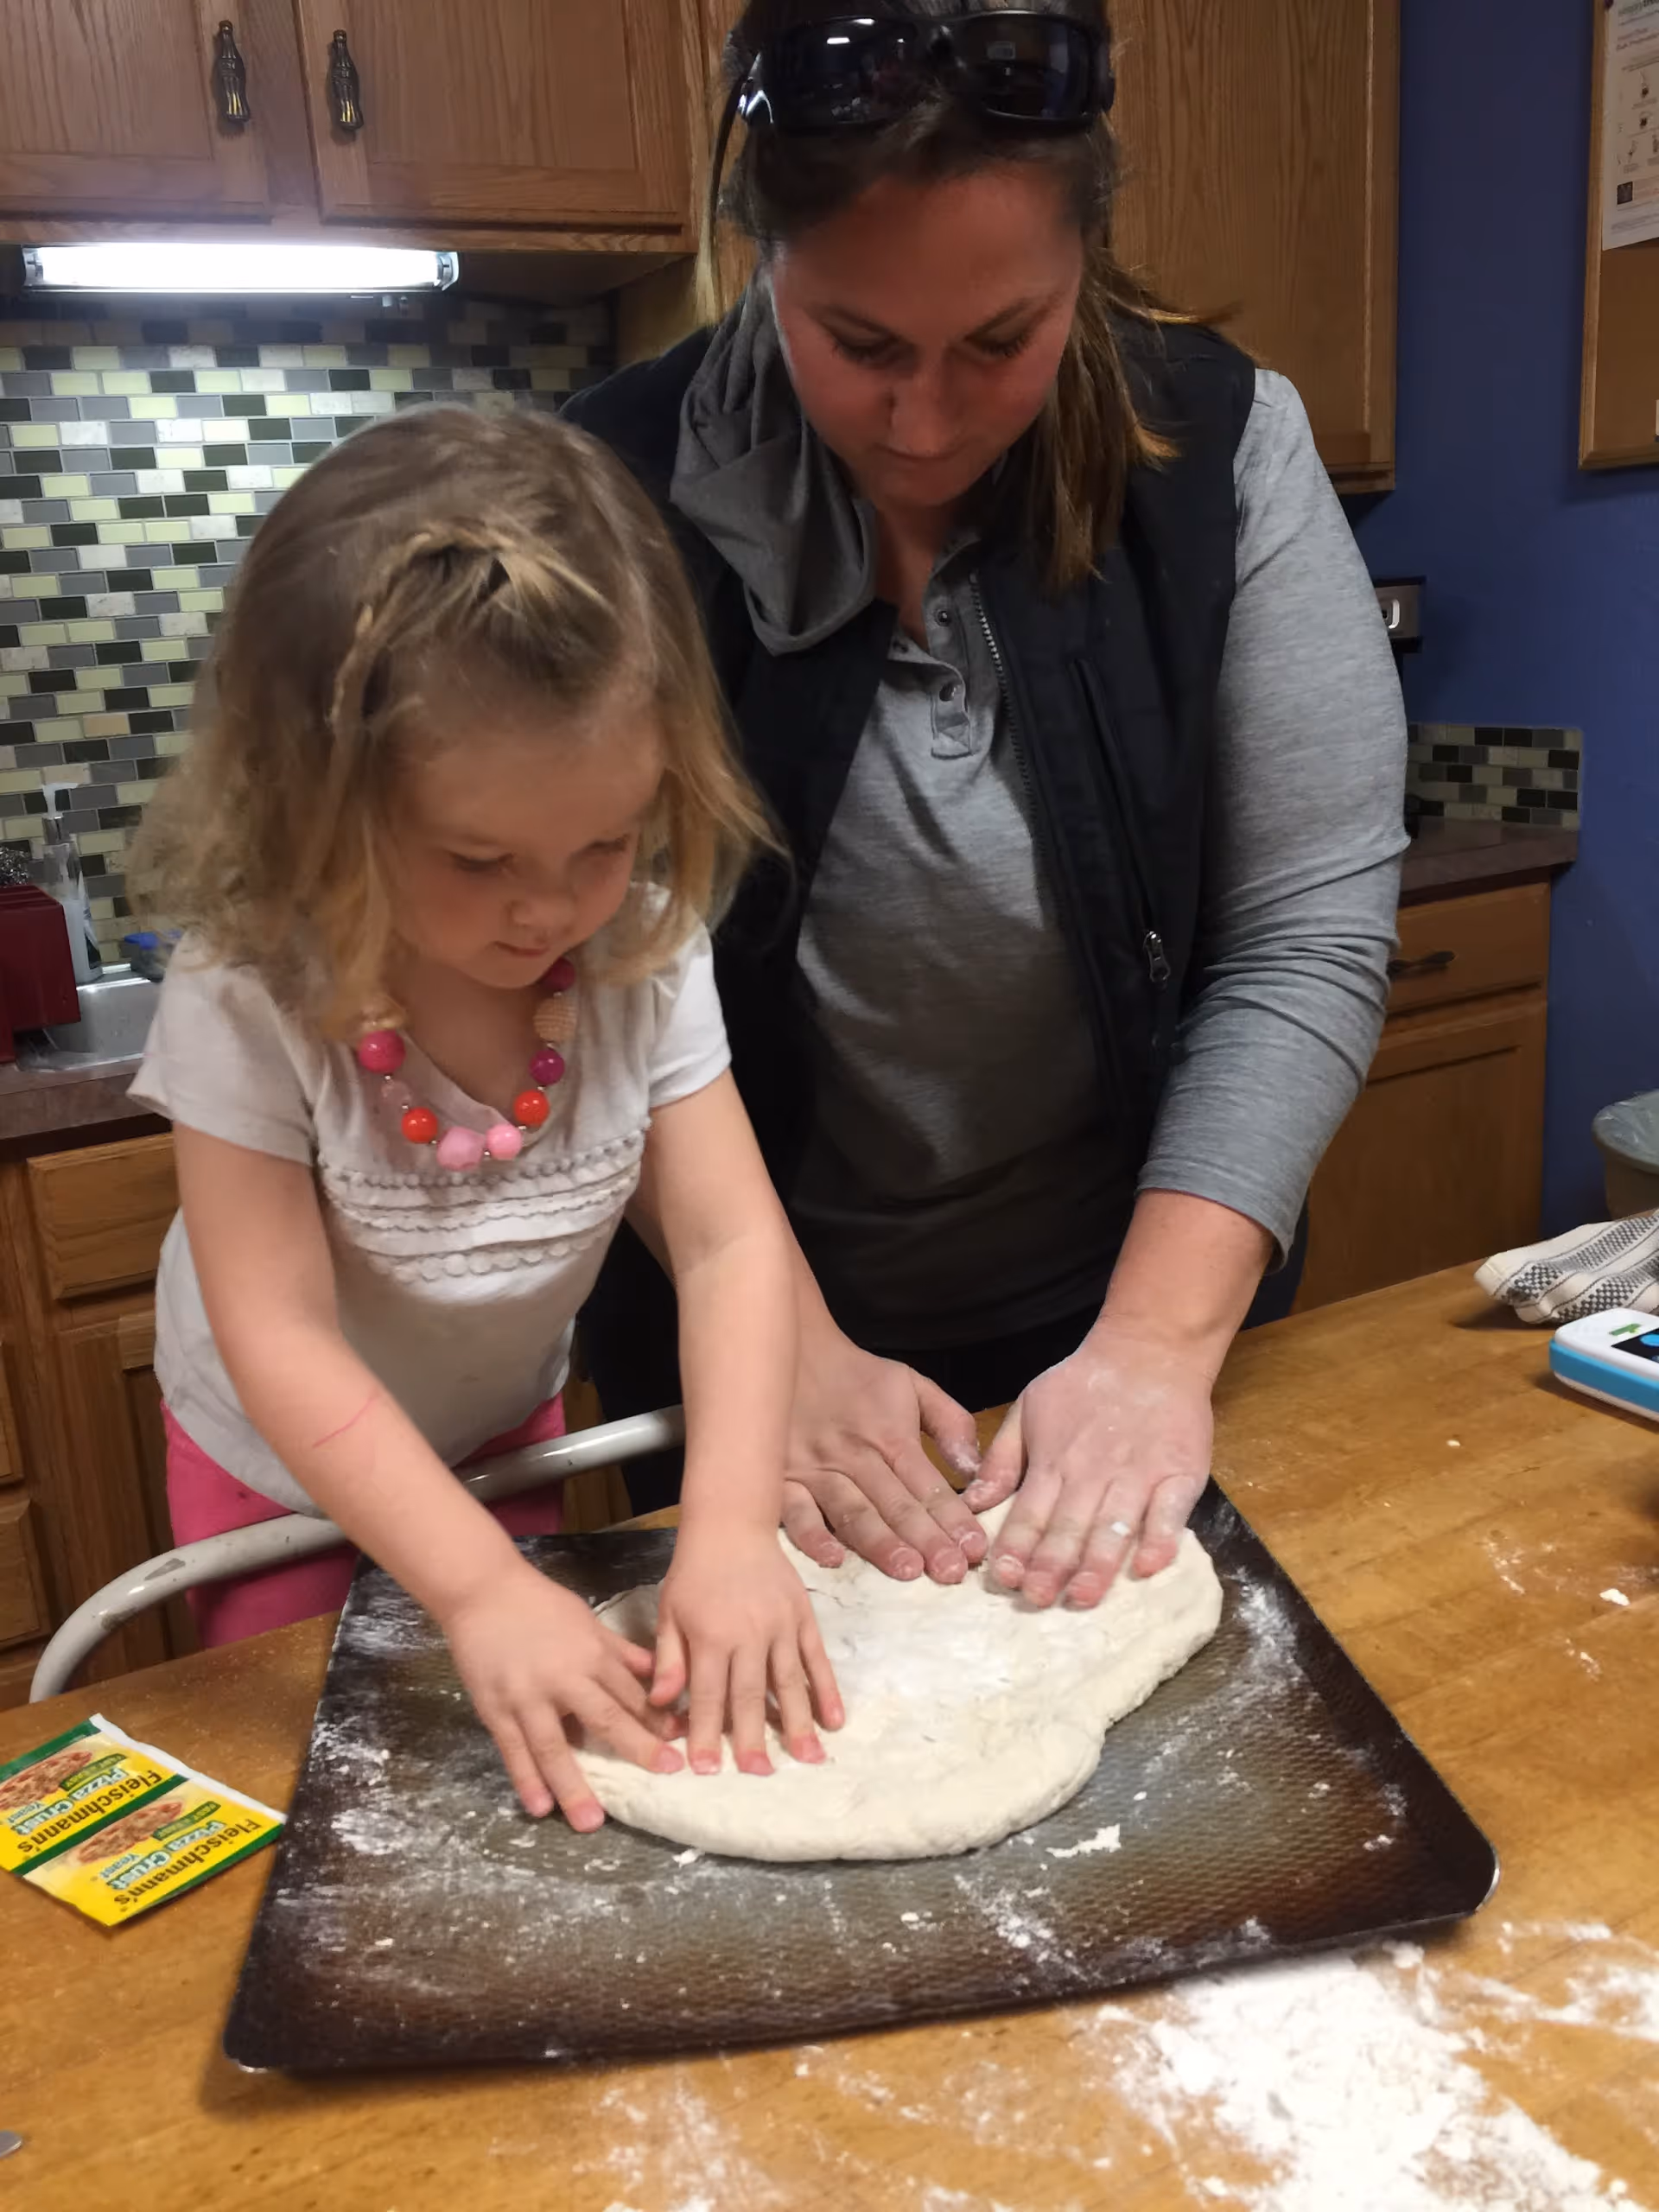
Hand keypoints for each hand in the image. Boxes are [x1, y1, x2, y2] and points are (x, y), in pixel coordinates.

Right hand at [441, 1560, 682, 1825]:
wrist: (483, 1591)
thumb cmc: (540, 1605)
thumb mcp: (588, 1621)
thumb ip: (621, 1653)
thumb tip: (660, 1677)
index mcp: (590, 1654)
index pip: (631, 1695)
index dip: (657, 1723)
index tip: (680, 1749)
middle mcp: (563, 1677)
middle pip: (605, 1719)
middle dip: (637, 1749)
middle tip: (665, 1776)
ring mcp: (527, 1696)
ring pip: (554, 1746)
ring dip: (574, 1785)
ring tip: (592, 1821)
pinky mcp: (496, 1708)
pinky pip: (514, 1750)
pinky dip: (527, 1779)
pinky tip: (540, 1807)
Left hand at [650, 1521, 844, 1774]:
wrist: (732, 1524)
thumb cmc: (694, 1573)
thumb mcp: (669, 1612)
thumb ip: (668, 1660)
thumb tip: (661, 1705)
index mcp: (711, 1635)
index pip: (709, 1694)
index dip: (707, 1733)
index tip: (706, 1770)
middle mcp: (749, 1634)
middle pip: (751, 1695)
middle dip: (753, 1738)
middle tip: (759, 1775)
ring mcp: (781, 1626)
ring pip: (790, 1682)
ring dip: (799, 1722)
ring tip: (809, 1759)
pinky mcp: (803, 1617)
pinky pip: (817, 1659)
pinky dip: (827, 1690)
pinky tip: (834, 1720)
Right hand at [780, 1306, 987, 1585]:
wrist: (790, 1351)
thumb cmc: (855, 1377)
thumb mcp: (912, 1385)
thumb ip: (949, 1422)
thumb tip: (973, 1469)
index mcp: (891, 1438)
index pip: (928, 1486)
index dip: (954, 1519)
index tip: (975, 1549)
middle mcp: (856, 1458)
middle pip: (896, 1505)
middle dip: (927, 1541)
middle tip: (951, 1573)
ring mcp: (816, 1471)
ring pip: (852, 1512)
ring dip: (881, 1543)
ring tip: (907, 1570)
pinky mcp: (782, 1480)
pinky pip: (795, 1512)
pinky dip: (812, 1535)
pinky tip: (832, 1558)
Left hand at [967, 1325, 1214, 1609]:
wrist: (1149, 1350)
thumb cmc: (1084, 1383)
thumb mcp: (1028, 1409)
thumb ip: (1002, 1459)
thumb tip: (972, 1502)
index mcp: (1053, 1461)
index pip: (1029, 1513)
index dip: (1015, 1546)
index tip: (1002, 1578)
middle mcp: (1092, 1473)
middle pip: (1068, 1527)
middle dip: (1050, 1566)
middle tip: (1035, 1600)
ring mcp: (1138, 1474)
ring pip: (1114, 1526)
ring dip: (1098, 1564)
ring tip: (1082, 1596)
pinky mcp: (1179, 1473)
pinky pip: (1170, 1512)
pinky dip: (1161, 1539)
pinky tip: (1150, 1566)